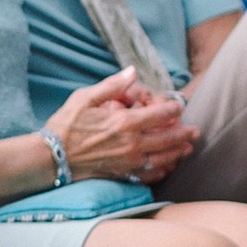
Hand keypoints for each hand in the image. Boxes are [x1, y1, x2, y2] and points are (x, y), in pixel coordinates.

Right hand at [47, 72, 193, 186]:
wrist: (51, 157)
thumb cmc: (65, 125)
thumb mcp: (85, 98)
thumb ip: (112, 85)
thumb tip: (133, 71)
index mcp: (124, 122)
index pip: (160, 114)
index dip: (173, 109)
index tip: (179, 105)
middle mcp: (132, 144)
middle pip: (168, 139)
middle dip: (184, 134)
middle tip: (195, 131)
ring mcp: (129, 162)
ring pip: (163, 158)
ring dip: (177, 153)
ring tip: (187, 149)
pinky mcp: (123, 175)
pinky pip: (149, 175)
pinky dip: (161, 171)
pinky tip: (166, 167)